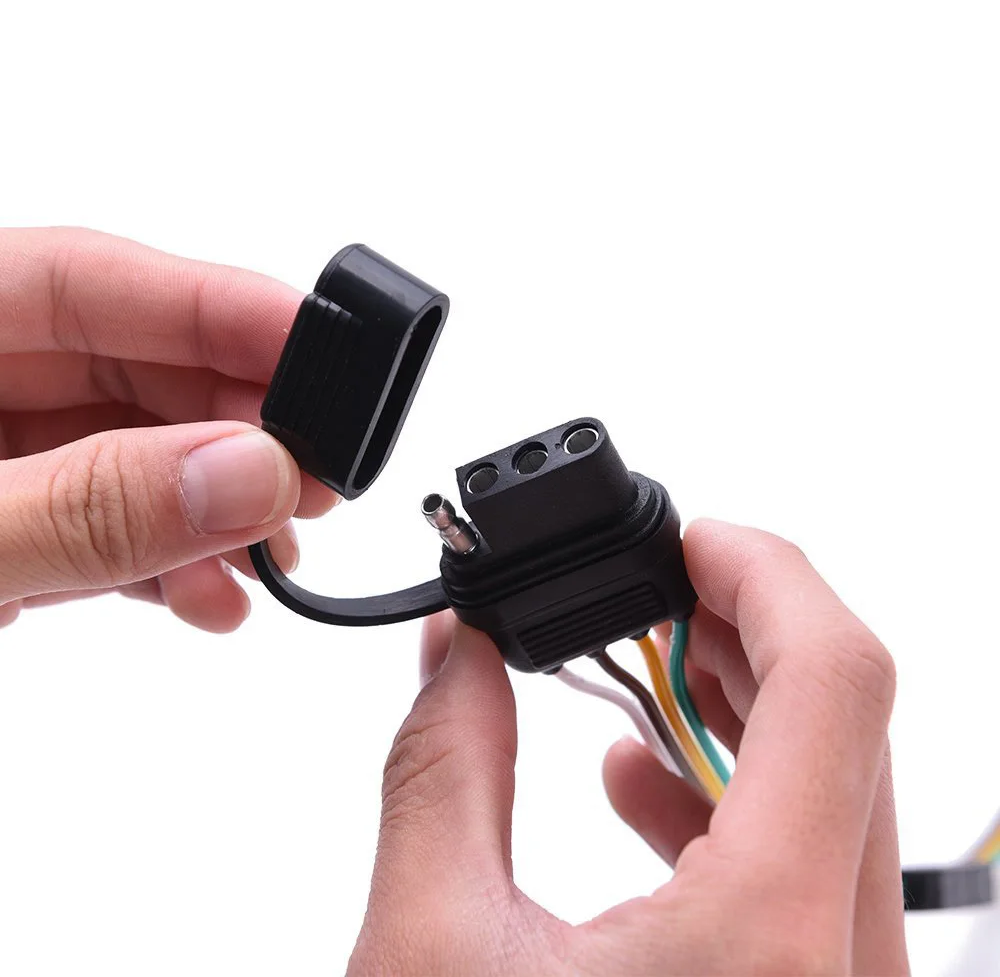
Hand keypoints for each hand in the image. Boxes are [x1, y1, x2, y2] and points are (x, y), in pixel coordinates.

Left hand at [0, 227, 336, 630]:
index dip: (221, 309)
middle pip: (133, 367)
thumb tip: (247, 473)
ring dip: (217, 507)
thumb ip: (86, 505)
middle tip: (314, 480)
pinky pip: (102, 521)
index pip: (89, 279)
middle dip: (238, 428)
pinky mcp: (4, 524)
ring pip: (133, 451)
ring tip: (272, 556)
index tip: (327, 352)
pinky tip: (208, 594)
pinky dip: (165, 560)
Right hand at [349, 520, 907, 975]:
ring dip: (734, 704)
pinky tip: (635, 783)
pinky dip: (726, 791)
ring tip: (634, 667)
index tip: (692, 535)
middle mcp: (842, 974)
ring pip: (835, 788)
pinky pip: (807, 861)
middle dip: (740, 626)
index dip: (766, 570)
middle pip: (845, 719)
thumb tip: (454, 652)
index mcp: (768, 948)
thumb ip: (441, 765)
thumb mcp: (426, 956)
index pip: (836, 677)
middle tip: (650, 587)